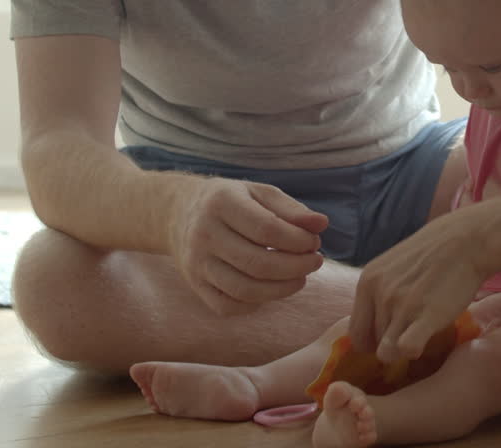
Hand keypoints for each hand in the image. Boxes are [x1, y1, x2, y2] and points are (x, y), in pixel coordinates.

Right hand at [169, 177, 328, 314]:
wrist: (179, 214)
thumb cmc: (232, 202)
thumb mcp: (260, 194)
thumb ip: (292, 209)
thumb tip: (321, 224)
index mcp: (221, 202)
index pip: (267, 229)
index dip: (298, 240)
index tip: (314, 242)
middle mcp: (204, 234)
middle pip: (257, 263)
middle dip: (296, 267)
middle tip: (315, 262)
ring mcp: (197, 263)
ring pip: (244, 289)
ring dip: (281, 290)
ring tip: (300, 278)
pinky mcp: (195, 286)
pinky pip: (229, 306)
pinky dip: (256, 303)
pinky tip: (272, 289)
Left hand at [348, 204, 493, 363]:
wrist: (467, 240)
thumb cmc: (432, 255)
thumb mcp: (391, 267)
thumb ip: (376, 293)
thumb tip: (367, 329)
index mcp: (367, 282)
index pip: (357, 334)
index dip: (373, 341)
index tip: (391, 335)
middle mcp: (380, 294)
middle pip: (376, 343)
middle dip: (393, 340)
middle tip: (415, 324)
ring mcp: (402, 305)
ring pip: (390, 352)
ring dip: (406, 345)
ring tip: (423, 326)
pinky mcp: (426, 316)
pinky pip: (407, 348)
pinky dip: (413, 350)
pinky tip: (426, 337)